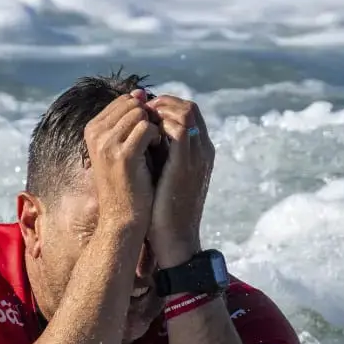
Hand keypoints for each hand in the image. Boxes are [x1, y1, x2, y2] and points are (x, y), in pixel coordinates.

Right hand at [83, 90, 160, 239]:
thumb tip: (140, 92)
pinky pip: (148, 128)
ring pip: (140, 114)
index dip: (142, 112)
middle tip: (154, 139)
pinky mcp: (124, 155)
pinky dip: (158, 136)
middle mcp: (95, 134)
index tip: (148, 133)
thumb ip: (128, 120)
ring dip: (154, 126)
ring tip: (156, 146)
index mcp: (92, 129)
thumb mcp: (122, 147)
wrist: (124, 217)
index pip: (123, 101)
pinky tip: (158, 150)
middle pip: (132, 104)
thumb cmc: (128, 182)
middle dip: (149, 117)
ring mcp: (107, 144)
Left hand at [146, 95, 213, 267]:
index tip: (144, 113)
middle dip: (162, 103)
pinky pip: (178, 127)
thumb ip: (159, 154)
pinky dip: (159, 123)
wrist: (175, 240)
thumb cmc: (165, 212)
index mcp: (200, 153)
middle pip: (188, 107)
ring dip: (160, 109)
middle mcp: (203, 150)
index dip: (165, 106)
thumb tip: (141, 135)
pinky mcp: (185, 164)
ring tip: (140, 120)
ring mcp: (197, 156)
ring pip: (184, 111)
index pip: (188, 113)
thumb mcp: (164, 176)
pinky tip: (142, 132)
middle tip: (140, 111)